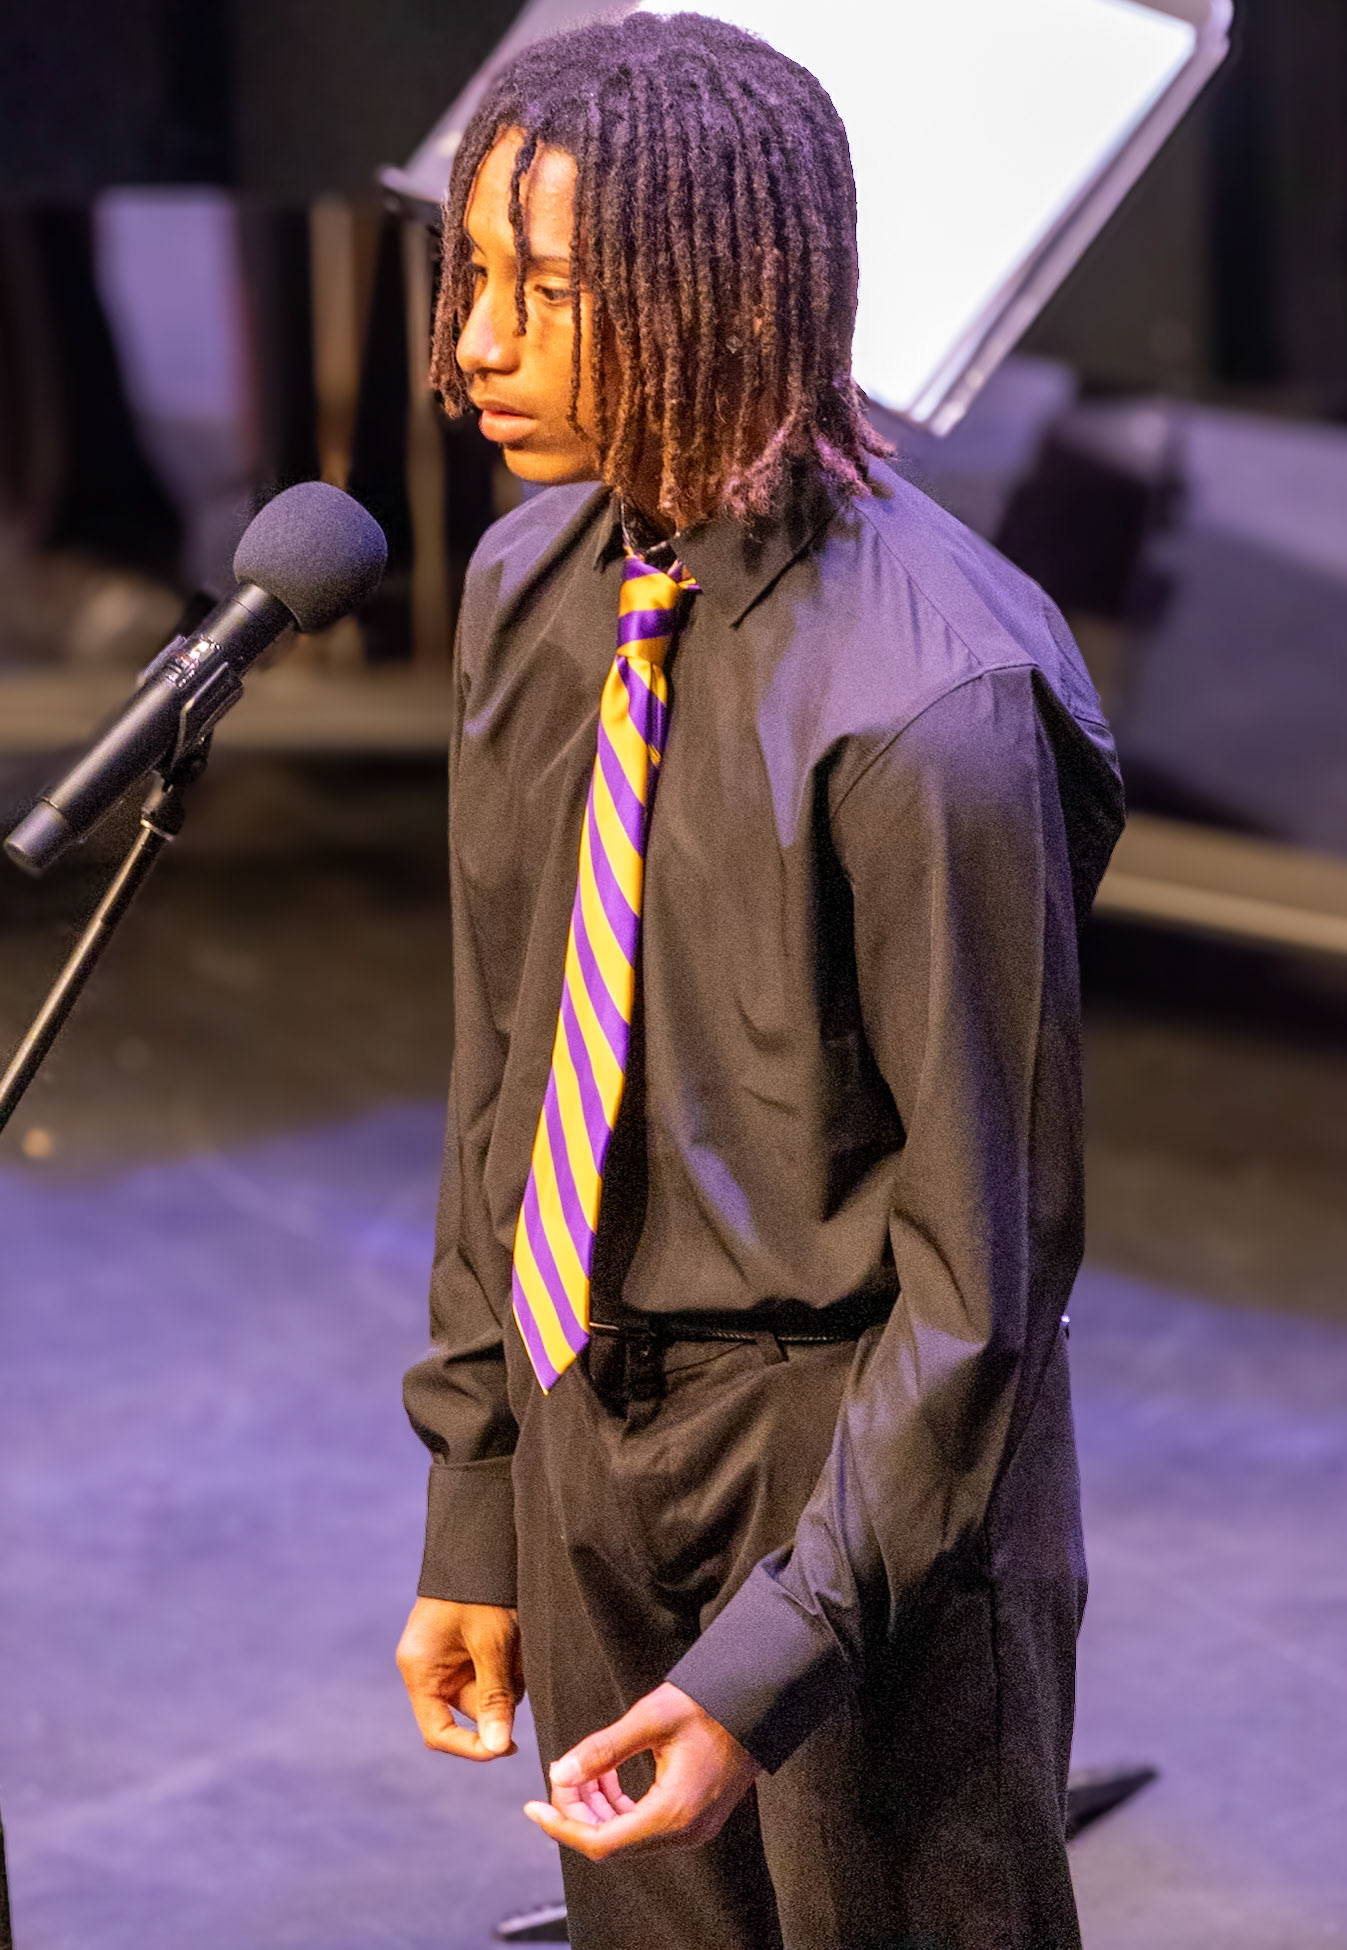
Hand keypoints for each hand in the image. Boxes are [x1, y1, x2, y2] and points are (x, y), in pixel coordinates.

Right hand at [396, 1596, 523, 1759]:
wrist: (484, 1543)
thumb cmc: (481, 1589)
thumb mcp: (492, 1643)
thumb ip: (494, 1696)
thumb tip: (498, 1748)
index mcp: (420, 1670)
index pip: (438, 1733)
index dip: (471, 1747)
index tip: (507, 1748)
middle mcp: (430, 1669)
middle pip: (470, 1710)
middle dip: (501, 1696)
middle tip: (519, 1663)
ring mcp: (449, 1658)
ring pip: (488, 1691)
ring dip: (510, 1676)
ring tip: (517, 1639)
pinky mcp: (468, 1648)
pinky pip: (494, 1672)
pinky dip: (511, 1662)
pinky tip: (517, 1636)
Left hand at [523, 1682, 760, 1859]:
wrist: (757, 1703)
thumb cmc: (709, 1704)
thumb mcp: (652, 1718)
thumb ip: (604, 1748)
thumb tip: (561, 1772)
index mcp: (673, 1812)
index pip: (601, 1841)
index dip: (562, 1826)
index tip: (534, 1806)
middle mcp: (684, 1832)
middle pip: (611, 1841)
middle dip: (578, 1810)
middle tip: (562, 1774)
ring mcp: (692, 1830)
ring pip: (626, 1835)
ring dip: (597, 1807)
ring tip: (584, 1770)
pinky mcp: (695, 1820)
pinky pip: (644, 1826)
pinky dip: (618, 1806)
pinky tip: (608, 1776)